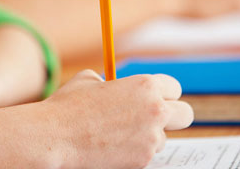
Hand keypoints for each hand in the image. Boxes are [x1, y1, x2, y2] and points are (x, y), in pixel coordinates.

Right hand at [41, 70, 192, 167]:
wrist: (55, 137)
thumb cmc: (68, 106)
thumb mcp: (89, 80)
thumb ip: (111, 82)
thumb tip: (114, 84)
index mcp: (145, 85)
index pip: (174, 88)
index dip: (162, 93)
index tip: (153, 98)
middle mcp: (155, 111)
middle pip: (185, 114)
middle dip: (173, 116)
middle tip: (154, 118)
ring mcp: (150, 138)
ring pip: (162, 138)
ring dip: (147, 136)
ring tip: (118, 134)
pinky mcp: (142, 161)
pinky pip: (146, 154)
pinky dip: (134, 152)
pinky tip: (112, 146)